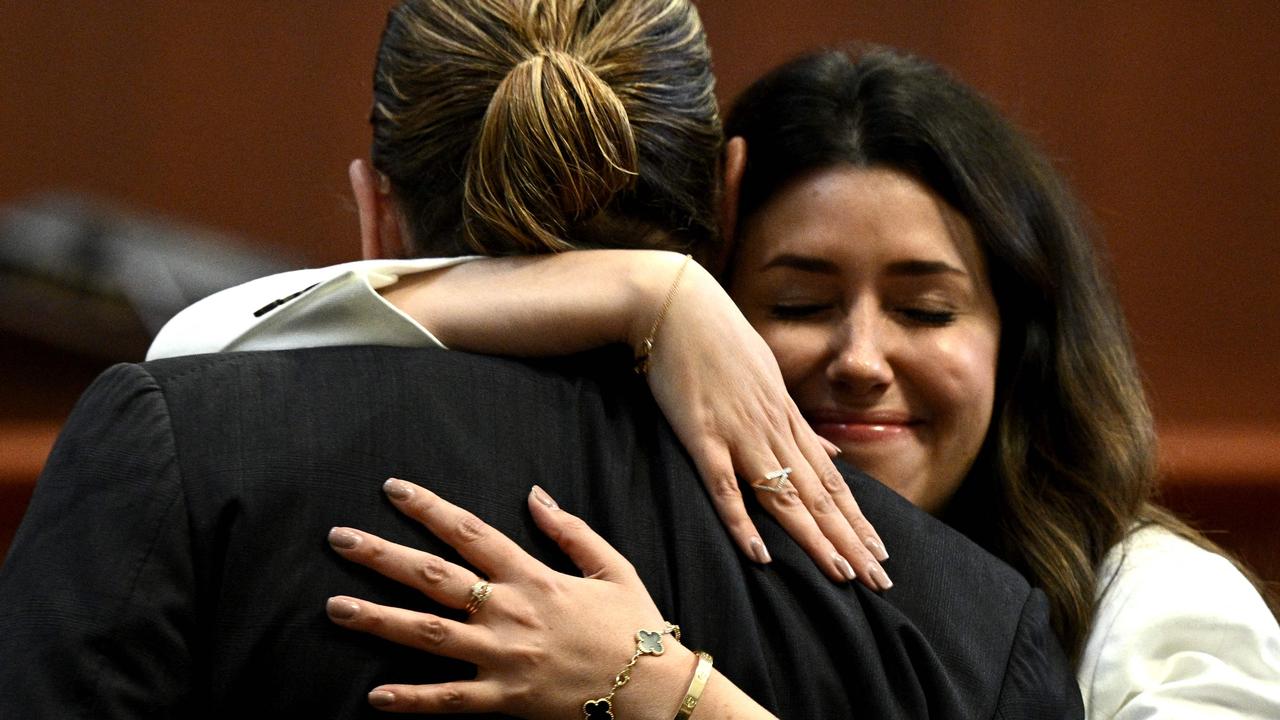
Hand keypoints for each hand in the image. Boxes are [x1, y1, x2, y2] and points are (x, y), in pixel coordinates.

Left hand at [326, 479, 699, 718]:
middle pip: (434, 577)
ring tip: (335, 608)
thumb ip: (569, 530)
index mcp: (533, 576)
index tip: (393, 489)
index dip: (428, 508)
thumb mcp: (611, 567)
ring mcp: (503, 657)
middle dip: (382, 555)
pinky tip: (375, 697)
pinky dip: (412, 699)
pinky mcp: (505, 700)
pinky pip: (450, 700)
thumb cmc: (634, 627)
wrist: (654, 690)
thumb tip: (534, 494)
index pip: (469, 532)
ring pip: (428, 634)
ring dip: (378, 620)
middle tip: (339, 539)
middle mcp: (510, 612)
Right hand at [636, 256, 889, 588]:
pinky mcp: (702, 435)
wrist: (677, 305)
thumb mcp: (771, 378)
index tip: (881, 554)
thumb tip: (834, 453)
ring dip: (814, 539)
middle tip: (880, 580)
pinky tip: (759, 553)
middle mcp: (773, 430)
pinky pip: (723, 486)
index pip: (832, 481)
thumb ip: (799, 422)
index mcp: (788, 419)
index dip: (857, 520)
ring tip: (841, 574)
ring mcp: (739, 434)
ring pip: (784, 496)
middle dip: (851, 541)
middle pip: (818, 497)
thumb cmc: (720, 341)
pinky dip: (741, 521)